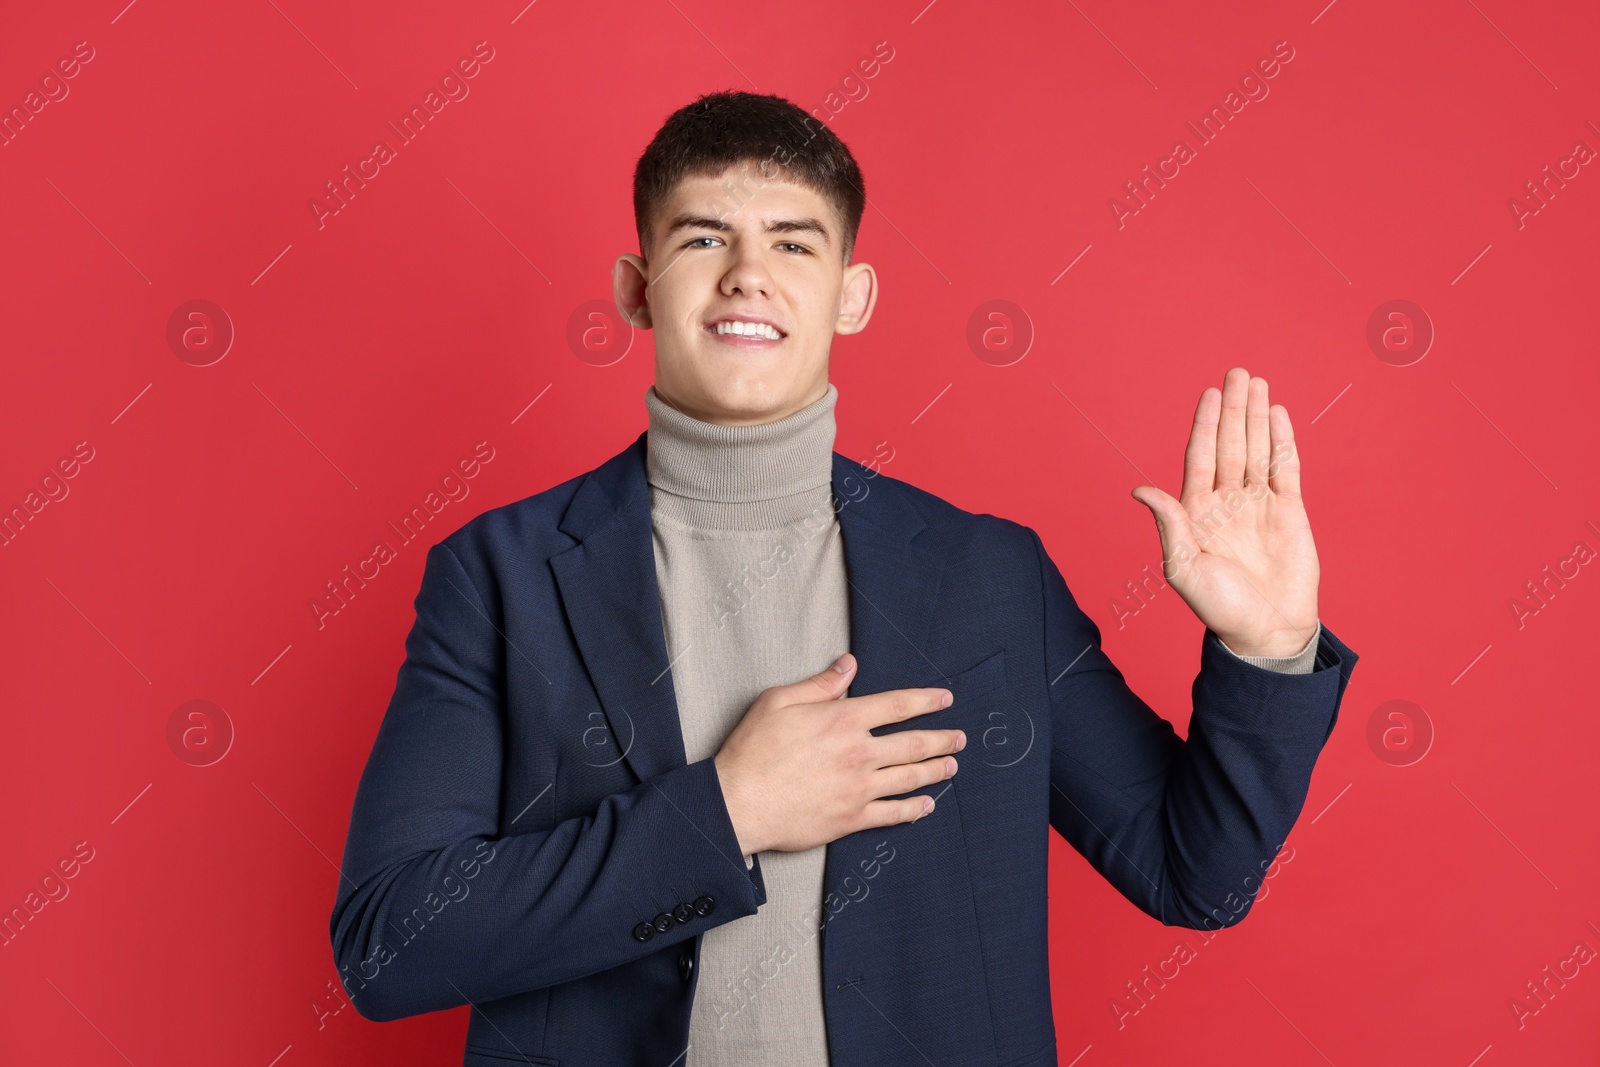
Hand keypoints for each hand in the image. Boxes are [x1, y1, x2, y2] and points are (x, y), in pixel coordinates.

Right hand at [712, 654, 965, 855]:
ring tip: (951, 766)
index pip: (897, 706)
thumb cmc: (752, 750)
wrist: (738, 803)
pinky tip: (926, 805)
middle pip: (913, 744)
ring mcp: (858, 789)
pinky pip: (893, 814)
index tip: (945, 699)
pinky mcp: (851, 819)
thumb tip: (848, 666)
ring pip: (909, 778)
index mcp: (843, 720)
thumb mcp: (778, 702)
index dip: (925, 700)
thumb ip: (819, 685)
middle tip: (959, 738)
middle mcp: (859, 754)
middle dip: (941, 739)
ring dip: (935, 771)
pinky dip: (914, 809)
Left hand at [1130, 367, 1318, 657]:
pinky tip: (1279, 416)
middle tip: (1237, 372)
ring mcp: (1259, 504)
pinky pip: (1285, 468)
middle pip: (1230, 444)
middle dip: (1233, 409)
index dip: (1205, 424)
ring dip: (1257, 417)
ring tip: (1257, 382)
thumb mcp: (1184, 568)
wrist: (1267, 631)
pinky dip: (1282, 441)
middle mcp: (1227, 502)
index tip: (1210, 394)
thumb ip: (1168, 525)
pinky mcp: (1289, 512)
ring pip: (1257, 450)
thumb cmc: (1220, 607)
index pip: (1200, 457)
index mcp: (1197, 512)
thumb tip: (1140, 488)